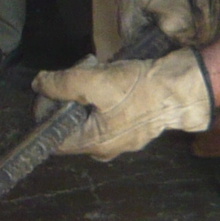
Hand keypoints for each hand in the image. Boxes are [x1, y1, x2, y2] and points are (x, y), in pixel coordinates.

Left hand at [34, 49, 212, 159]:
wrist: (181, 88)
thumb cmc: (139, 89)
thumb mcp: (95, 82)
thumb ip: (62, 84)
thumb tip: (38, 85)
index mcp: (93, 144)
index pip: (52, 138)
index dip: (45, 112)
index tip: (50, 88)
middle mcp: (104, 148)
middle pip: (69, 125)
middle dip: (67, 98)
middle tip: (77, 74)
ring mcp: (120, 138)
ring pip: (87, 117)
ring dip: (84, 93)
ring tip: (94, 71)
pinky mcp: (132, 125)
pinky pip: (105, 113)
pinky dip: (101, 96)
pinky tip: (109, 77)